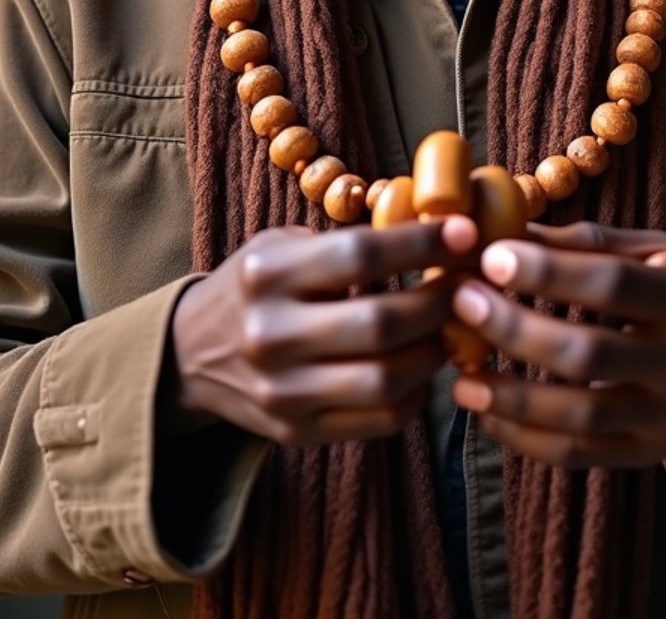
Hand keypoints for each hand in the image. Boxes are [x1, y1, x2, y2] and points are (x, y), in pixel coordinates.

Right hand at [170, 216, 476, 445]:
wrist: (193, 352)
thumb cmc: (258, 284)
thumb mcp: (284, 245)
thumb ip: (347, 243)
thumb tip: (436, 236)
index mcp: (267, 272)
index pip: (359, 254)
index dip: (421, 243)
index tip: (465, 233)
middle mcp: (271, 334)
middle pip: (379, 324)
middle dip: (440, 303)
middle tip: (471, 286)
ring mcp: (282, 391)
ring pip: (384, 381)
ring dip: (434, 353)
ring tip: (452, 329)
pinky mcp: (296, 431)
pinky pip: (377, 421)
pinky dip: (416, 395)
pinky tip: (425, 368)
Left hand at [449, 222, 665, 469]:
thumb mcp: (654, 251)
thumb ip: (588, 241)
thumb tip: (507, 230)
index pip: (611, 285)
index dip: (548, 272)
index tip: (490, 257)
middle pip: (588, 354)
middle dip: (516, 330)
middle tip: (461, 304)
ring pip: (580, 414)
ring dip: (511, 398)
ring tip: (460, 377)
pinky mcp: (648, 454)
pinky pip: (579, 454)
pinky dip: (525, 439)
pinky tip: (486, 415)